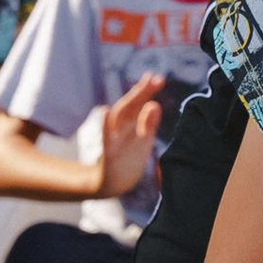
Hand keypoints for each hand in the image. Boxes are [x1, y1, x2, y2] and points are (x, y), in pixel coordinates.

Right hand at [94, 77, 162, 198]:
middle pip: (130, 106)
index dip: (147, 90)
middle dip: (141, 92)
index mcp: (129, 124)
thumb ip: (148, 122)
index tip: (159, 78)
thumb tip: (155, 104)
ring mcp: (113, 140)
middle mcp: (120, 128)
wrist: (112, 184)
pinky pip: (106, 140)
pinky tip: (104, 111)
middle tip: (154, 78)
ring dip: (128, 102)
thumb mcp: (141, 140)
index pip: (138, 103)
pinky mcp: (108, 155)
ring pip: (118, 118)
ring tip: (139, 89)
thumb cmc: (129, 158)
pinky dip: (105, 126)